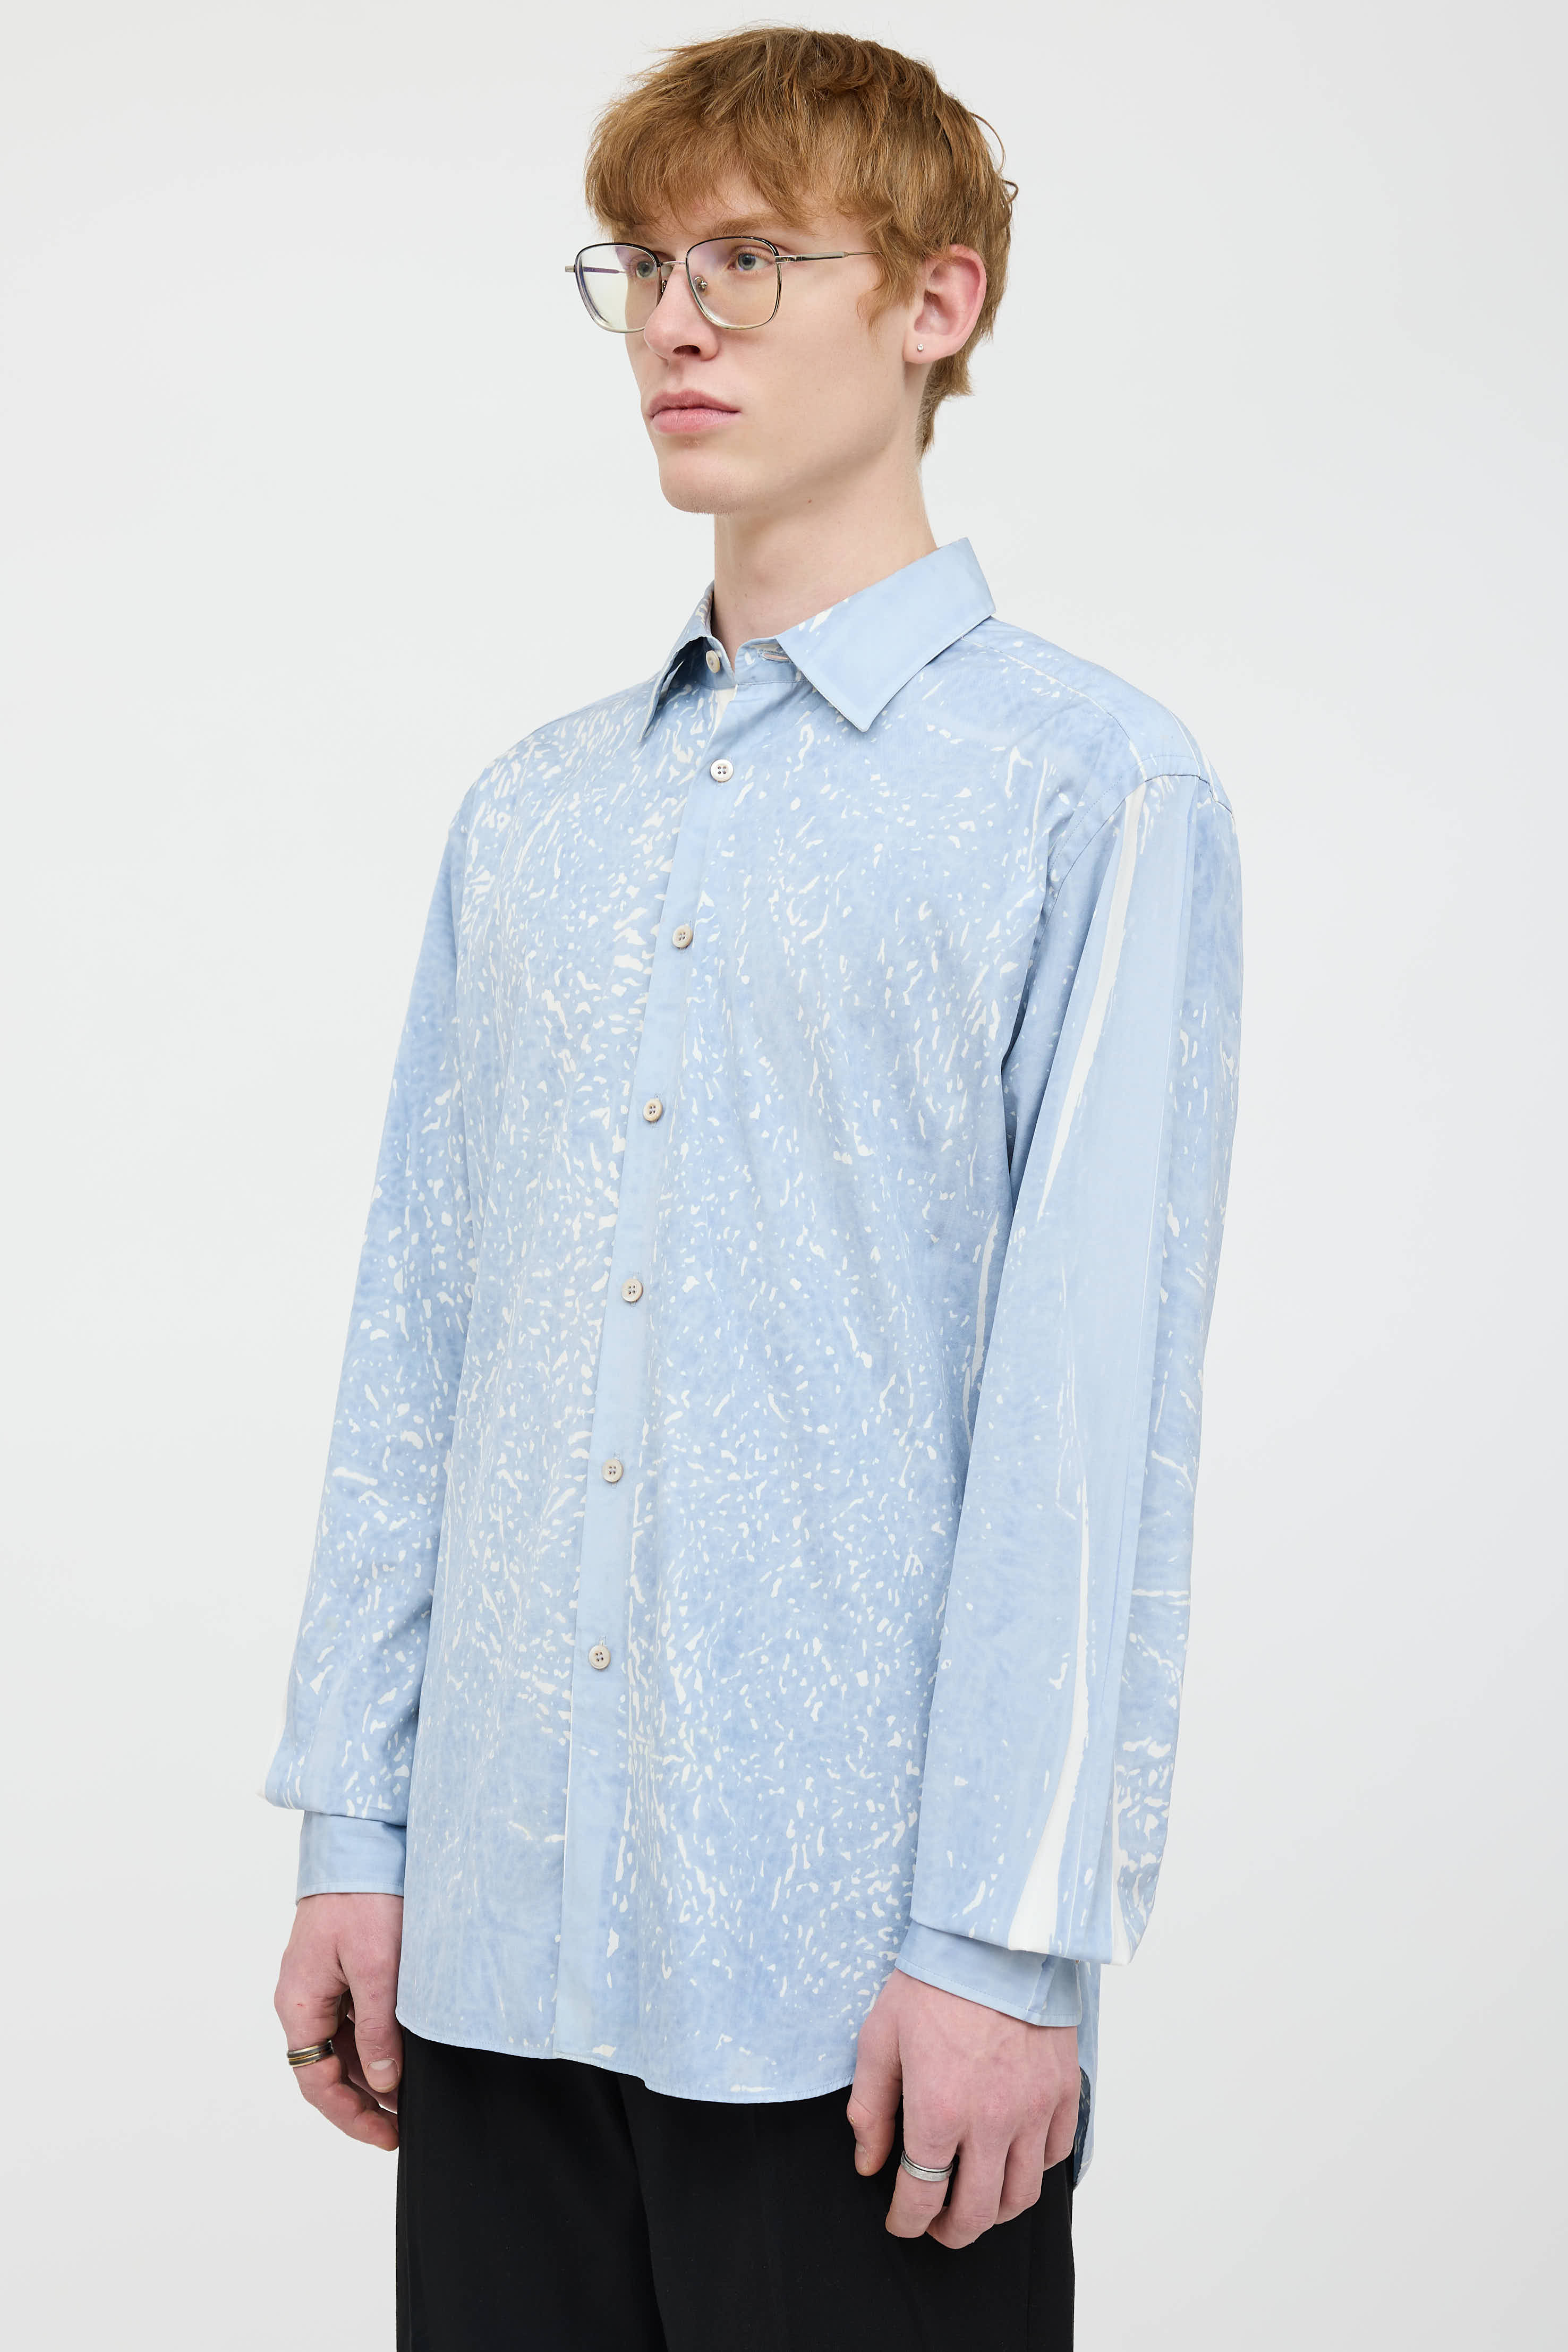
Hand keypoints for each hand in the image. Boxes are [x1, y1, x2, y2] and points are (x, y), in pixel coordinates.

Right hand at [274, 1892, 404, 2150]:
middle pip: (327, 2068)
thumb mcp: (376, 1968)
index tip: (387, 2136)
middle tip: (404, 2123)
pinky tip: (403, 2050)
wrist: (360, 1841)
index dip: (351, 2117)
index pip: (316, 2082)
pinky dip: (373, 2041)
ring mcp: (319, 1982)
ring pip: (340, 2045)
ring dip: (370, 2072)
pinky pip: (350, 2018)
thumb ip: (377, 2029)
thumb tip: (383, 2081)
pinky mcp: (338, 1966)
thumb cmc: (364, 1898)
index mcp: (299, 2004)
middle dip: (363, 2101)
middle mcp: (302, 1998)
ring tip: (409, 2092)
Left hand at [846, 1968, 1078, 2247]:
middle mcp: (990, 2122)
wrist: (993, 1938)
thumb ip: (870, 2108)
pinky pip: (1054, 2155)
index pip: (921, 2197)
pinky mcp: (1062, 2091)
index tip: (900, 2222)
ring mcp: (1032, 2109)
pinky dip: (1032, 2170)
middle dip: (950, 2231)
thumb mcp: (880, 2038)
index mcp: (938, 2111)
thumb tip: (868, 2163)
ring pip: (1020, 2196)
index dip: (906, 2221)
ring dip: (994, 2211)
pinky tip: (1012, 2159)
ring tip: (975, 2201)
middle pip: (976, 2212)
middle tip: (936, 2225)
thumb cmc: (933, 1982)